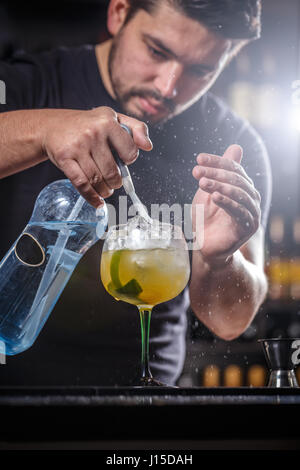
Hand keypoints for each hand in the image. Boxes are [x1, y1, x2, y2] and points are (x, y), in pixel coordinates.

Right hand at [42, 106, 152, 207]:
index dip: (129, 160)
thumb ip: (136, 128)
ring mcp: (77, 146)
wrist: (52, 126)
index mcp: (108, 121)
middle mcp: (93, 132)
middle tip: (115, 183)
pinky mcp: (64, 158)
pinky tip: (97, 202)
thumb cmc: (87, 124)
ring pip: (97, 179)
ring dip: (105, 190)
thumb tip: (148, 146)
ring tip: (106, 191)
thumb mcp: (112, 117)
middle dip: (116, 182)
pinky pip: (81, 183)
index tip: (124, 162)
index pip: (129, 150)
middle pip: (112, 170)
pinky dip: (91, 197)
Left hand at [191, 145, 260, 263]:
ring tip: (202, 183)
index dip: (216, 162)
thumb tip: (236, 146)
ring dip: (219, 186)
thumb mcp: (209, 190)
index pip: (233, 168)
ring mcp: (252, 212)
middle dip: (215, 173)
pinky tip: (214, 196)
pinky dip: (227, 202)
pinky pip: (239, 211)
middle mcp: (252, 198)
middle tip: (197, 172)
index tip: (198, 159)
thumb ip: (220, 171)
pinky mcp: (249, 227)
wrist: (206, 246)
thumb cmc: (207, 217)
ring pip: (239, 193)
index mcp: (244, 187)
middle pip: (237, 179)